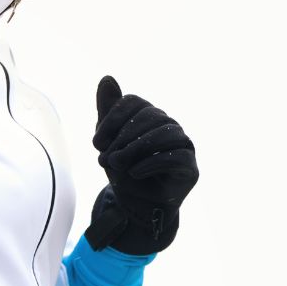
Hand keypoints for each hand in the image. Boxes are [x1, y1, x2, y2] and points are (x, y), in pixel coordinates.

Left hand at [83, 75, 198, 254]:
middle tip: (105, 159)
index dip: (113, 119)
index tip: (96, 143)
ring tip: (119, 165)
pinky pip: (177, 156)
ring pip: (166, 132)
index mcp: (149, 116)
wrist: (135, 208)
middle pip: (150, 116)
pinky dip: (152, 162)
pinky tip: (134, 173)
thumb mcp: (109, 143)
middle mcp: (169, 125)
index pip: (134, 102)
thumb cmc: (123, 172)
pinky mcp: (190, 167)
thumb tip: (107, 78)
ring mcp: (183, 144)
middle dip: (123, 137)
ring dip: (136, 148)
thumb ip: (108, 112)